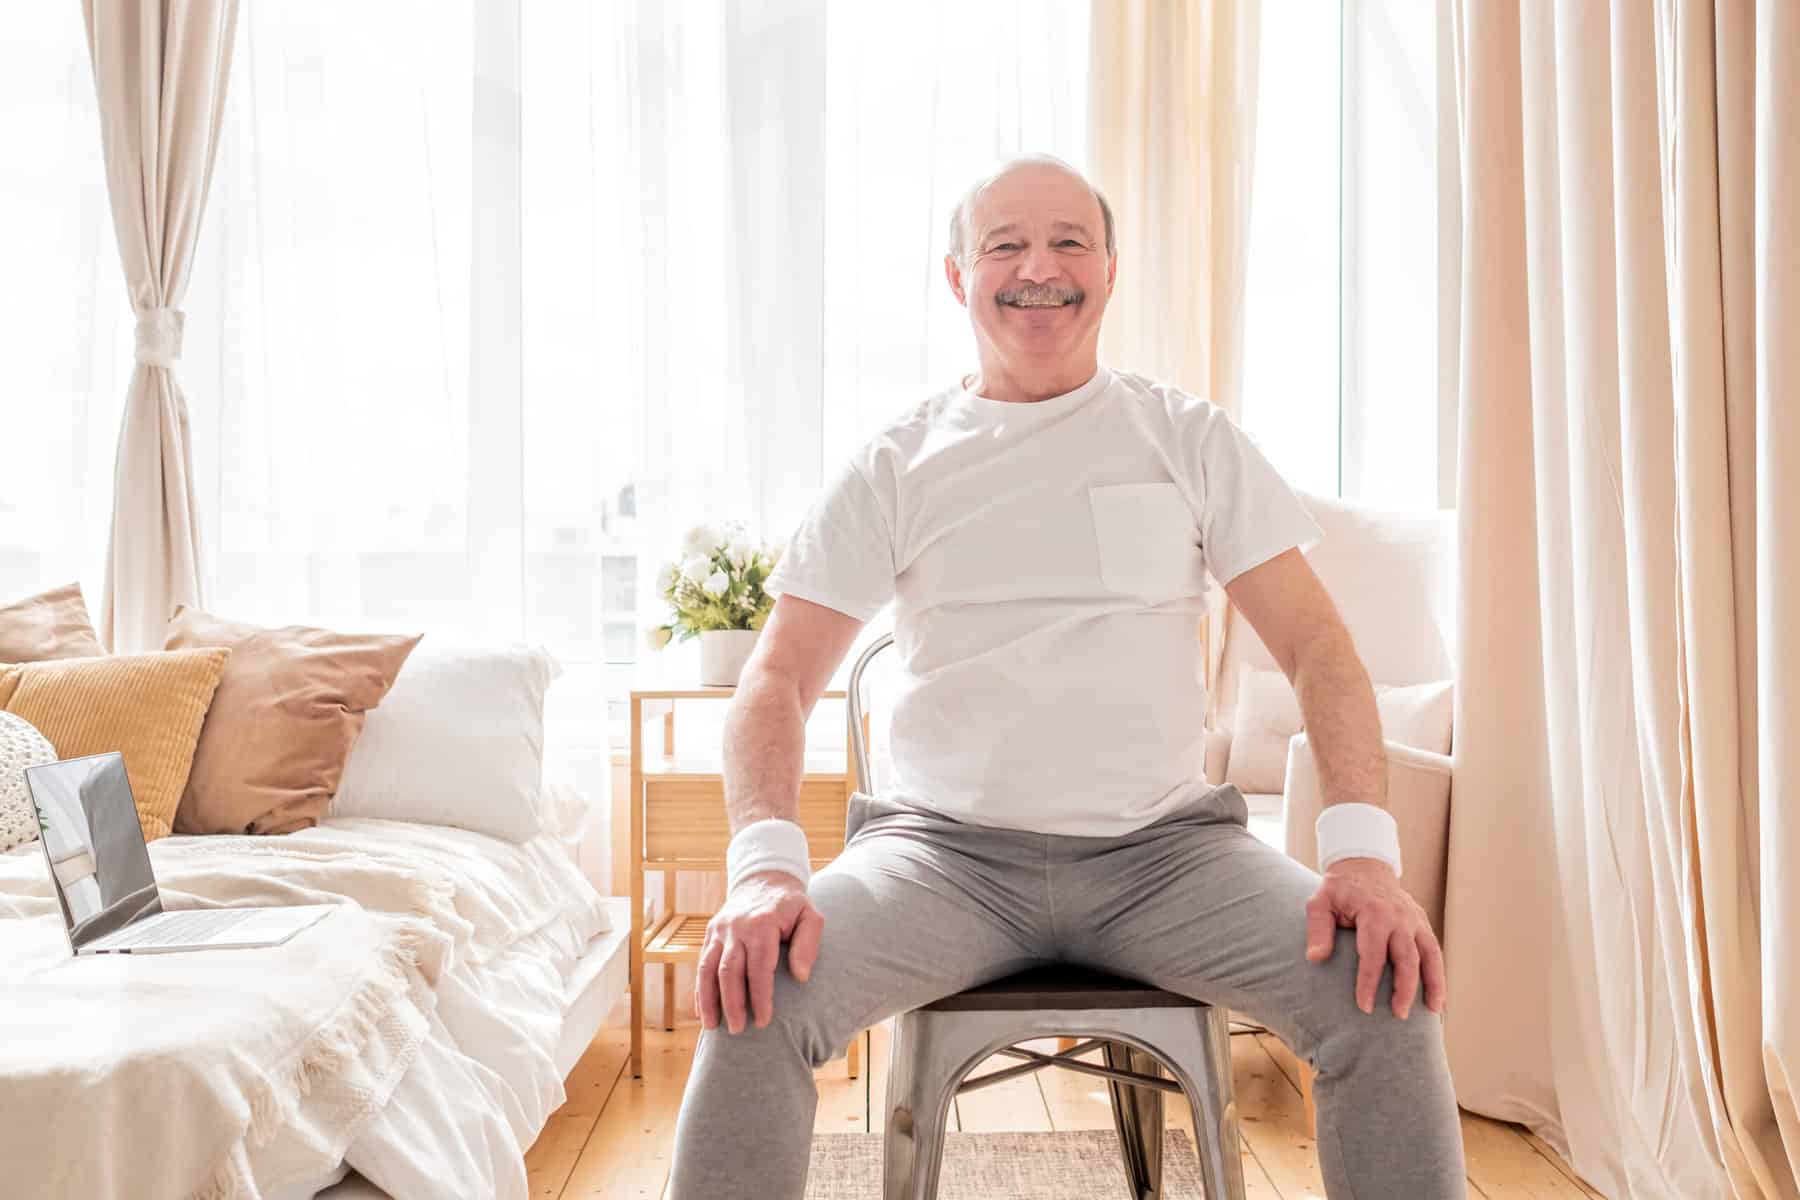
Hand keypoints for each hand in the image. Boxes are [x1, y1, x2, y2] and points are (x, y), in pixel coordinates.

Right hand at [693, 869, 823, 1034]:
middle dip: (732, 1003)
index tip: (763, 1021)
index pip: (759, 967)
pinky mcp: (710, 933)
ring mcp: (720, 930)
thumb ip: (809, 944)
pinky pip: (701, 964)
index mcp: (762, 924)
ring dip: (709, 1000)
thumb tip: (801, 976)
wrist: (764, 879)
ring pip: (708, 969)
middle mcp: (736, 927)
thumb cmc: (792, 905)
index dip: (760, 996)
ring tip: (712, 1027)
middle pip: (729, 971)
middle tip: (738, 1030)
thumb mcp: (811, 916)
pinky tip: (702, 1012)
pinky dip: (700, 989)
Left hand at [1304, 858, 1445, 1019]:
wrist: (1364, 865)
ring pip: (1429, 955)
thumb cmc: (1339, 889)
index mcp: (1374, 913)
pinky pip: (1434, 950)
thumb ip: (1318, 929)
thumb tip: (1315, 958)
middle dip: (1404, 989)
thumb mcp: (1320, 902)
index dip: (1369, 982)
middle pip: (1407, 959)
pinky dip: (1439, 973)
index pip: (1373, 954)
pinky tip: (1439, 996)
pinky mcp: (1422, 923)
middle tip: (1398, 1015)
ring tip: (1432, 1011)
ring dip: (1433, 984)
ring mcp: (1415, 920)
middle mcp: (1400, 918)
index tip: (1364, 1006)